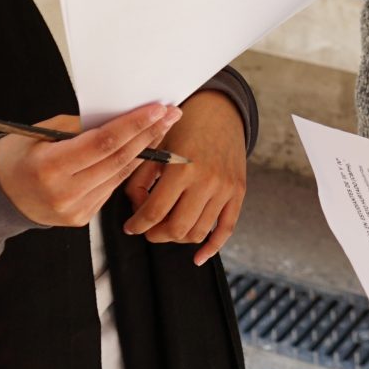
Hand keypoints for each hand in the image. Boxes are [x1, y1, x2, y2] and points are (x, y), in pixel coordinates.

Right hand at [0, 104, 177, 227]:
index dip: (133, 125)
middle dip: (148, 134)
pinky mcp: (81, 219)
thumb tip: (116, 115)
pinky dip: (127, 168)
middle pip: (117, 160)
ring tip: (162, 128)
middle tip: (171, 114)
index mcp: (49, 167)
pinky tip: (141, 150)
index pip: (102, 143)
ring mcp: (74, 210)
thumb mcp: (38, 132)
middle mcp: (63, 193)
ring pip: (119, 175)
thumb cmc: (17, 157)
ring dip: (145, 151)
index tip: (156, 109)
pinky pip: (110, 188)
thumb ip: (77, 126)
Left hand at [123, 92, 247, 262]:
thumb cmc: (183, 126)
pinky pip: (226, 229)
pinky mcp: (238, 192)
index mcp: (182, 167)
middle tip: (147, 229)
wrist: (218, 110)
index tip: (131, 227)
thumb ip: (139, 179)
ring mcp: (225, 189)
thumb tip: (137, 210)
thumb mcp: (155, 147)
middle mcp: (206, 181)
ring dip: (177, 238)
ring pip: (197, 232)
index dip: (137, 225)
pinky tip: (198, 257)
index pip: (154, 212)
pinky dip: (212, 247)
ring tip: (166, 229)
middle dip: (155, 235)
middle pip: (176, 228)